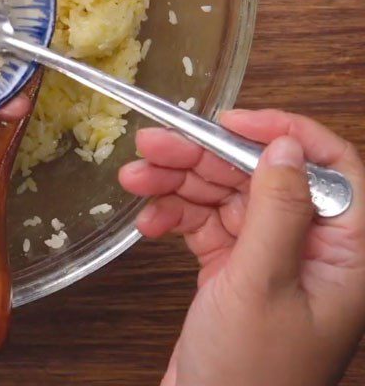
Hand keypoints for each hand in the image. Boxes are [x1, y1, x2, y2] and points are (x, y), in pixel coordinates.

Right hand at [120, 109, 364, 385]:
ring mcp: (269, 258)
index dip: (283, 133)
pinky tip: (148, 221)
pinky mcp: (233, 268)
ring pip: (224, 194)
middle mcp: (310, 248)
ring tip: (135, 178)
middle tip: (153, 144)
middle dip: (204, 157)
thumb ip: (277, 211)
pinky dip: (173, 216)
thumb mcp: (262, 285)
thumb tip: (285, 146)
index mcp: (344, 253)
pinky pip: (203, 222)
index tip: (231, 120)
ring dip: (177, 183)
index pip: (331, 168)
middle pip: (260, 175)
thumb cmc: (251, 377)